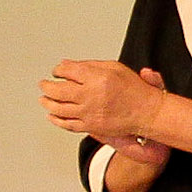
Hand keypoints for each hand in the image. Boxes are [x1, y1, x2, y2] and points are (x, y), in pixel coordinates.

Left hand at [41, 59, 169, 144]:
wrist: (147, 112)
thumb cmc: (135, 90)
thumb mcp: (116, 68)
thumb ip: (90, 65)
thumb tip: (69, 65)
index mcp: (97, 77)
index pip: (67, 71)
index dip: (58, 70)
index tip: (57, 71)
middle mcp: (91, 95)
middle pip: (57, 90)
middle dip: (46, 86)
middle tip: (43, 84)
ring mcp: (89, 112)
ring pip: (58, 108)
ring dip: (47, 103)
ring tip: (44, 99)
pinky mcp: (91, 126)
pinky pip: (67, 124)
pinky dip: (56, 120)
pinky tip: (52, 116)